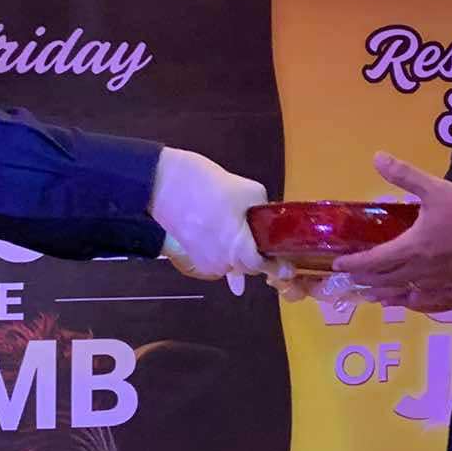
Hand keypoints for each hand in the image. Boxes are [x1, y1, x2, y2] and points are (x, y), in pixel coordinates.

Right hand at [151, 147, 265, 289]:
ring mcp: (205, 262)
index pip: (264, 267)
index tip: (289, 261)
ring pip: (231, 262)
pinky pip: (216, 257)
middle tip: (268, 238)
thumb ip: (265, 210)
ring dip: (240, 251)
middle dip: (258, 254)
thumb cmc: (208, 186)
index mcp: (238, 250)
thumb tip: (269, 222)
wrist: (162, 183)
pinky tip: (226, 232)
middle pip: (248, 266)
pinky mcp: (192, 255)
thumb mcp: (249, 190)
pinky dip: (224, 248)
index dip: (278, 264)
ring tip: (244, 229)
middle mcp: (222, 264)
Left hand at [336, 153, 451, 287]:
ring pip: (404, 290)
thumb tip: (377, 157)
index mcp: (412, 248)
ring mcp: (438, 280)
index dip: (354, 264)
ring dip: (384, 292)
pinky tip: (410, 295)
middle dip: (365, 279)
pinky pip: (424, 295)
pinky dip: (409, 296)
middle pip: (385, 279)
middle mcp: (421, 269)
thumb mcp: (437, 188)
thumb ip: (405, 175)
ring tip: (372, 295)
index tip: (339, 265)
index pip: (374, 261)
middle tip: (351, 278)